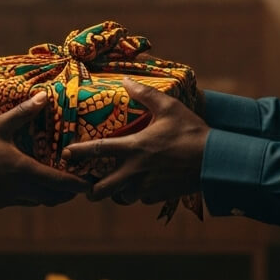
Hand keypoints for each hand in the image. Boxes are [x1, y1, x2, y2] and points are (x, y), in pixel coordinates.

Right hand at [0, 91, 87, 207]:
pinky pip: (22, 201)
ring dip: (50, 195)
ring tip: (57, 182)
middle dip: (67, 192)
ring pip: (38, 202)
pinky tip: (29, 183)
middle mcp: (19, 188)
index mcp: (23, 170)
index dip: (77, 184)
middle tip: (77, 183)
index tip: (90, 185)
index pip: (59, 182)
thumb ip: (23, 113)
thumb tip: (44, 96)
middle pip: (53, 197)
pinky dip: (32, 195)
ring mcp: (7, 198)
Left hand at [61, 78, 208, 204]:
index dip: (78, 152)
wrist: (215, 161)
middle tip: (86, 186)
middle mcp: (135, 171)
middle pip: (102, 189)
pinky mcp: (159, 197)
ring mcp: (146, 187)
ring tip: (115, 186)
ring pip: (122, 197)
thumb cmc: (191, 132)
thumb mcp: (169, 107)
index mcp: (134, 148)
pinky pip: (141, 199)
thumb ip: (145, 94)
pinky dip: (139, 194)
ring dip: (117, 193)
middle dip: (90, 191)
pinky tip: (142, 186)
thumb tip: (125, 80)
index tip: (65, 154)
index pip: (97, 150)